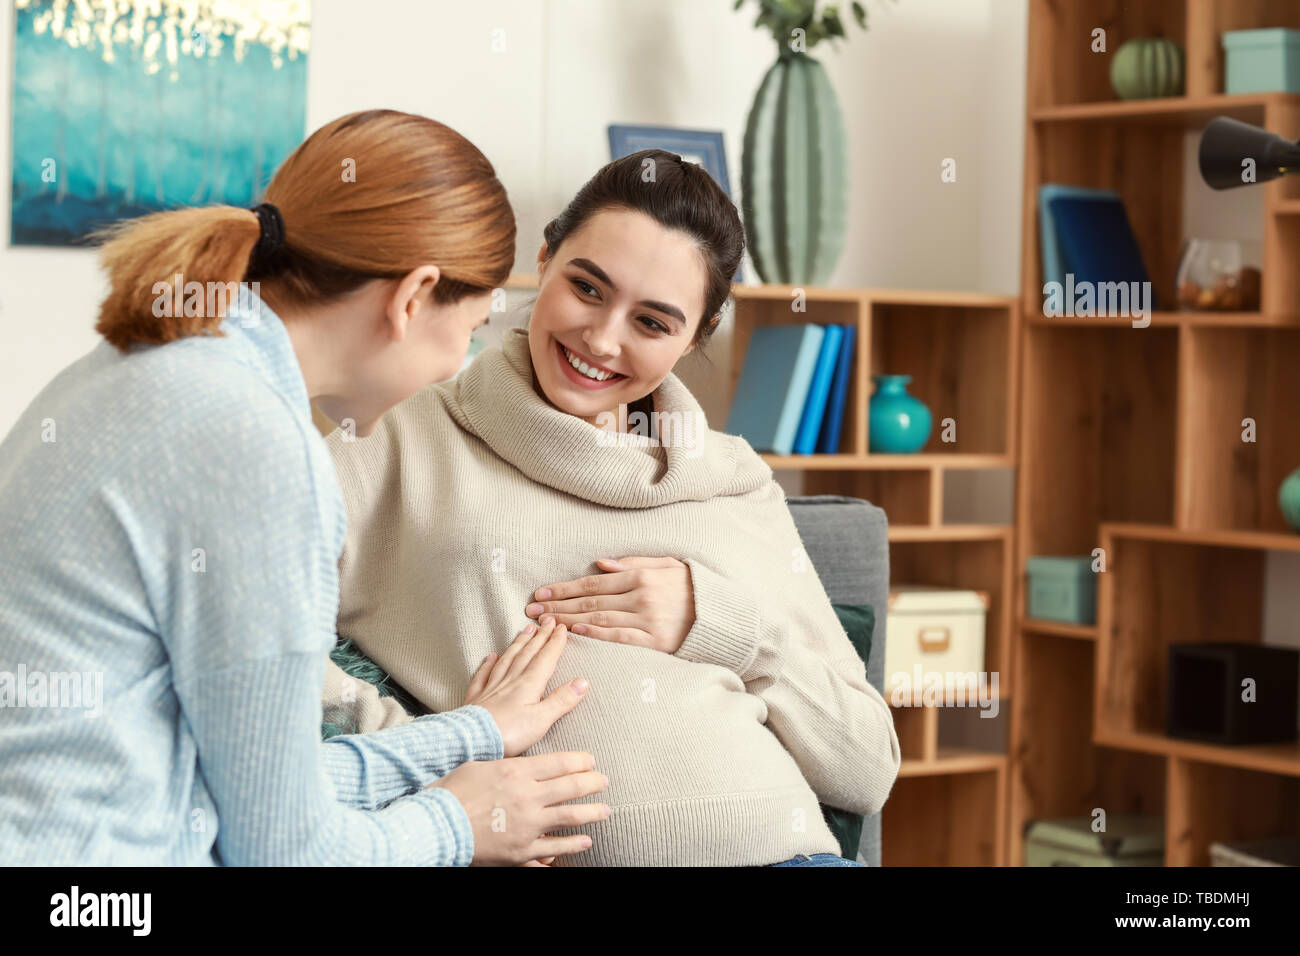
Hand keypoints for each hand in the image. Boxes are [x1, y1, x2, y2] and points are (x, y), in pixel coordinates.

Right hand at [429, 751, 609, 865]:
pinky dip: (573, 844)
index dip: (580, 761)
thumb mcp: (480, 766)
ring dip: (592, 812)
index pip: (560, 762)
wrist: (437, 825)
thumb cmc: (452, 792)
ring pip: (571, 816)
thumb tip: (521, 764)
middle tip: (603, 781)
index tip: (591, 761)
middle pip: (571, 786)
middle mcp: (528, 796)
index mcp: (518, 772)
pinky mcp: (522, 849)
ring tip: (605, 809)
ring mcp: (528, 824)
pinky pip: (555, 847)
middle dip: (592, 782)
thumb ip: (506, 765)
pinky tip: (586, 840)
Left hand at [465, 617, 587, 756]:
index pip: (545, 658)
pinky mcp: (476, 699)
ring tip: (525, 630)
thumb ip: (561, 700)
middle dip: (539, 637)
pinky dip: (488, 664)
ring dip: (518, 644)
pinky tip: (491, 656)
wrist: (471, 742)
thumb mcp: (542, 720)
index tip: (562, 627)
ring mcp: (491, 688)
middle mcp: (510, 681)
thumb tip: (583, 682)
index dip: (555, 642)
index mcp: (528, 685)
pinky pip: (483, 675)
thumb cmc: (508, 734)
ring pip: (507, 660)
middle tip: (547, 621)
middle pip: (527, 654)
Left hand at [525, 556, 694, 654]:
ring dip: (568, 621)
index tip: (541, 591)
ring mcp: (647, 619)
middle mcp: (640, 596)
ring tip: (545, 623)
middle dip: (558, 605)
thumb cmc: (692, 587)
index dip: (564, 588)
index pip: (593, 583)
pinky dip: (596, 634)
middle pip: (590, 601)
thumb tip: (600, 563)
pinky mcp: (655, 641)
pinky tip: (576, 633)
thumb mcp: (666, 565)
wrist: (722, 614)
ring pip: (599, 619)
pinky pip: (619, 637)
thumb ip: (633, 562)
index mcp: (640, 576)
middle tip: (532, 609)